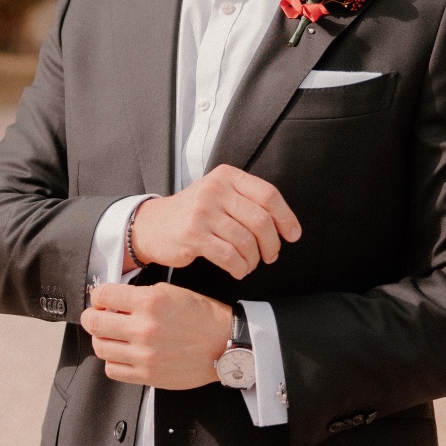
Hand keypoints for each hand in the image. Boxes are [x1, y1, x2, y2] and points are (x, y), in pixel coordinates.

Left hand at [81, 281, 232, 388]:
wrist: (226, 345)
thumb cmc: (203, 316)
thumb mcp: (172, 292)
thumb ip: (140, 294)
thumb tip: (113, 298)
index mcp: (150, 302)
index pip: (102, 295)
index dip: (98, 296)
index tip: (101, 299)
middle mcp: (144, 328)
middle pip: (94, 323)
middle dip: (91, 317)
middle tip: (96, 317)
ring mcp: (144, 355)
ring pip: (100, 347)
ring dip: (102, 339)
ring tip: (112, 336)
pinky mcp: (147, 375)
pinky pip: (113, 370)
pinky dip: (113, 361)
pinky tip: (123, 353)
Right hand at [129, 165, 300, 279]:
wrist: (152, 225)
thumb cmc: (192, 214)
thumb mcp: (217, 194)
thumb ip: (246, 201)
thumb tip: (283, 224)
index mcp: (226, 176)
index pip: (268, 195)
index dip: (286, 217)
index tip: (293, 235)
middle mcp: (215, 190)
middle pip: (261, 220)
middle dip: (271, 244)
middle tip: (270, 255)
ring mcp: (203, 211)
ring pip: (246, 240)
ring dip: (254, 259)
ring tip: (249, 264)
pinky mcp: (193, 234)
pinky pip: (229, 256)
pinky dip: (239, 267)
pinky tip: (237, 269)